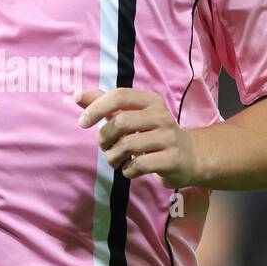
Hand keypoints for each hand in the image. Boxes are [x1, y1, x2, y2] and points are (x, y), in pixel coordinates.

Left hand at [74, 88, 198, 188]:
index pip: (119, 95)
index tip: (83, 123)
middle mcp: (161, 116)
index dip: (96, 108)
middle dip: (104, 138)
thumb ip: (105, 105)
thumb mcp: (132, 116)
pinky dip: (127, 170)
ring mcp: (169, 137)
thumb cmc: (152, 134)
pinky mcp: (172, 159)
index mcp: (150, 101)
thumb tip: (76, 95)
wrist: (190, 157)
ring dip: (112, 157)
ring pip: (127, 145)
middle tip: (104, 147)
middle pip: (120, 122)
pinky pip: (139, 165)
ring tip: (115, 161)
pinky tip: (129, 169)